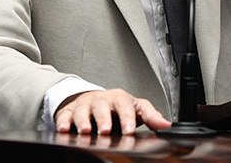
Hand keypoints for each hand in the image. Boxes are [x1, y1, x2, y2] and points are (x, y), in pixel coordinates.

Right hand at [54, 88, 171, 134]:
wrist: (93, 100)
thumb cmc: (116, 106)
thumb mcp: (135, 108)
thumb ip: (151, 116)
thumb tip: (167, 125)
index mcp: (119, 99)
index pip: (125, 105)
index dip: (127, 118)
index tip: (129, 130)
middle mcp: (102, 100)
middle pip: (102, 106)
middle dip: (103, 118)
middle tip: (106, 130)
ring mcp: (85, 104)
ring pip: (83, 110)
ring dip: (83, 120)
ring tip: (85, 131)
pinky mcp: (70, 111)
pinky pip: (65, 115)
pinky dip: (64, 122)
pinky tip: (64, 129)